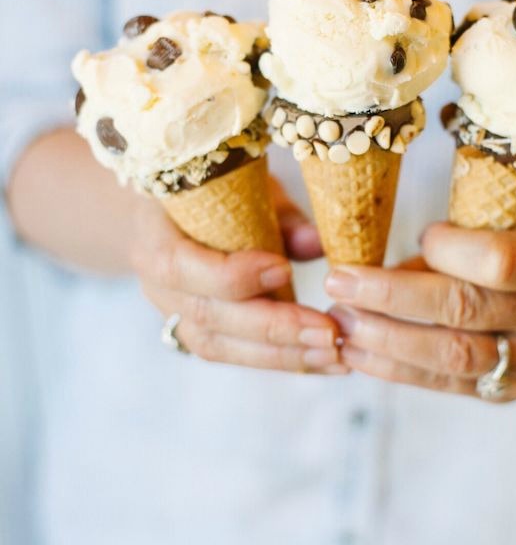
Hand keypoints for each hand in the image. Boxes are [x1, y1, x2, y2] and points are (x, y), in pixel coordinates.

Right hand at [131, 181, 344, 373]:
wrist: (173, 213)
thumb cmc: (215, 190)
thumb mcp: (245, 185)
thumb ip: (279, 214)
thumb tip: (316, 242)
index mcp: (154, 234)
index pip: (180, 265)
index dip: (232, 274)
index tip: (283, 268)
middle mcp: (155, 283)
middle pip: (208, 316)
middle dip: (273, 328)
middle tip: (328, 331)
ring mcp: (172, 314)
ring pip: (219, 346)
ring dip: (281, 355)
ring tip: (332, 353)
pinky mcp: (195, 334)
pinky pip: (233, 355)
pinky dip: (279, 359)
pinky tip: (319, 358)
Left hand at [326, 223, 515, 400]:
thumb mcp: (514, 231)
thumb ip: (455, 250)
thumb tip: (374, 267)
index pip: (500, 260)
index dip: (450, 248)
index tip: (420, 234)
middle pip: (464, 310)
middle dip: (391, 296)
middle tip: (339, 282)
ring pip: (450, 356)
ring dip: (384, 339)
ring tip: (340, 321)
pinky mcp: (508, 393)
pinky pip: (443, 384)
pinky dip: (394, 368)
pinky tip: (357, 351)